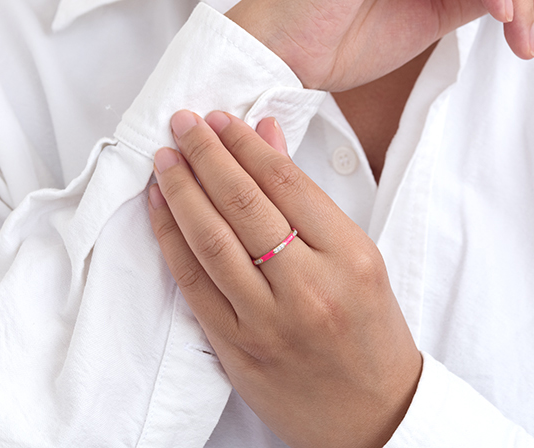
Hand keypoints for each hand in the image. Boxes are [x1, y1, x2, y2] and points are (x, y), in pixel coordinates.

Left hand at [148, 110, 421, 447]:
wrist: (373, 413)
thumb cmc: (372, 329)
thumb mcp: (359, 255)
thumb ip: (308, 197)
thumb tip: (266, 136)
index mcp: (350, 257)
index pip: (286, 183)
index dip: (246, 145)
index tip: (221, 120)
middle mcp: (309, 288)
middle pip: (244, 204)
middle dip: (207, 155)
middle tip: (184, 123)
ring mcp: (269, 323)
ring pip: (212, 242)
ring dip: (181, 192)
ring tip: (165, 158)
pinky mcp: (237, 351)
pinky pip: (195, 286)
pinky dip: (172, 241)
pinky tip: (160, 210)